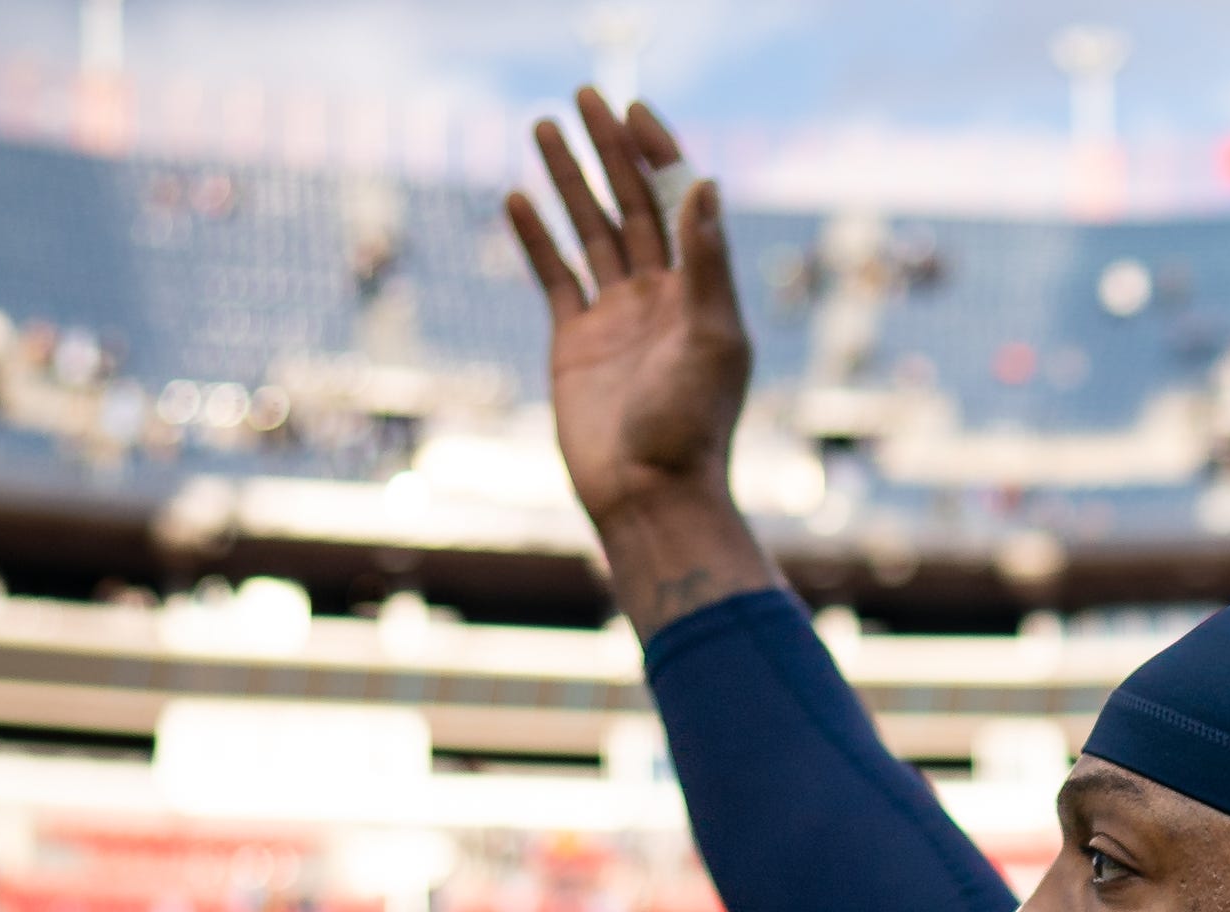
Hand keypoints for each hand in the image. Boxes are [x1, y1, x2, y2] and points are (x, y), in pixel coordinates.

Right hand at [506, 93, 776, 631]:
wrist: (648, 497)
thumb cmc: (691, 426)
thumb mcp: (712, 339)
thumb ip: (708, 262)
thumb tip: (704, 182)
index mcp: (700, 290)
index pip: (678, 203)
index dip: (657, 152)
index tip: (633, 107)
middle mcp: (660, 297)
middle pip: (631, 205)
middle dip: (608, 151)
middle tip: (584, 97)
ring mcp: (616, 318)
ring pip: (590, 232)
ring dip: (568, 180)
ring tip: (543, 126)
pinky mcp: (576, 344)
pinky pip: (554, 276)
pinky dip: (536, 238)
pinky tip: (518, 197)